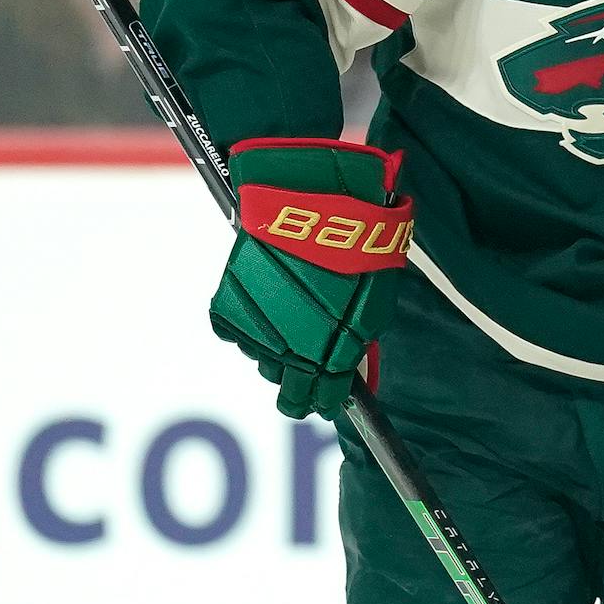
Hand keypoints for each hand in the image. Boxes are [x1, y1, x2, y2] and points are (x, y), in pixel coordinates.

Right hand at [210, 139, 412, 418]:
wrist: (313, 202)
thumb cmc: (354, 245)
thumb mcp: (373, 302)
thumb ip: (358, 339)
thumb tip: (349, 362)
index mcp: (332, 357)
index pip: (324, 400)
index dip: (327, 401)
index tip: (327, 399)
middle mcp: (292, 355)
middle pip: (288, 393)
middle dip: (297, 389)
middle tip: (302, 378)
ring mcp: (258, 334)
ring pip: (263, 361)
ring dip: (275, 350)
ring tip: (289, 321)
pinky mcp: (230, 310)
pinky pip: (237, 333)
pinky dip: (249, 323)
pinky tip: (265, 303)